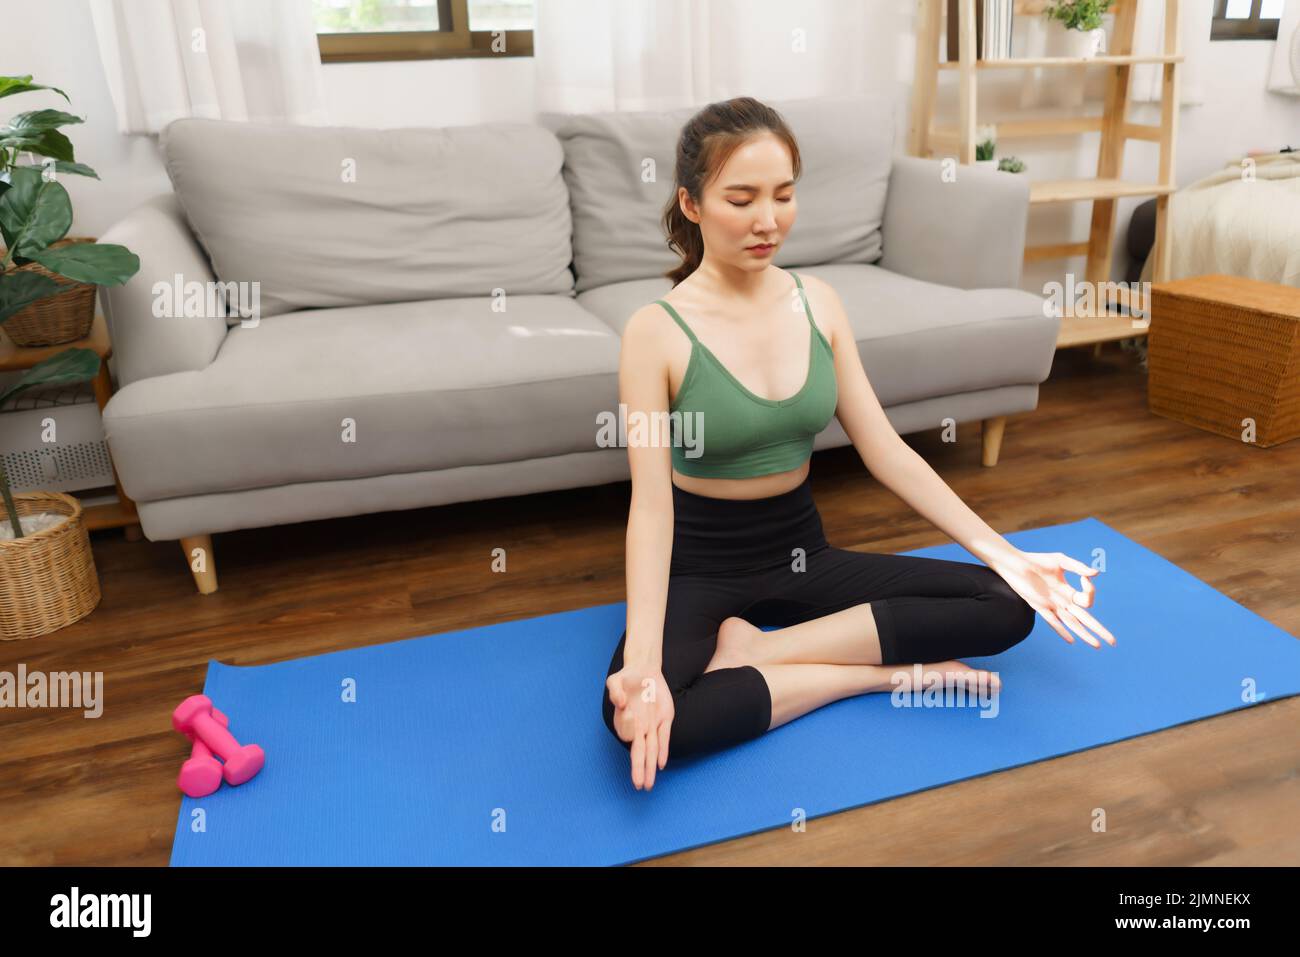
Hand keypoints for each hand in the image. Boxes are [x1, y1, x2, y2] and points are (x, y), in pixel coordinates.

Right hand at [605, 665, 674, 789]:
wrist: (645, 670)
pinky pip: (664, 737)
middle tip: (639, 785)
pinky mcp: (665, 718)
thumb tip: (621, 703)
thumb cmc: (626, 677)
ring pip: (652, 749)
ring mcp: (652, 724)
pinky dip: (663, 750)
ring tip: (649, 785)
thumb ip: (615, 691)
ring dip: (650, 767)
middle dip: (639, 768)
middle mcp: (638, 726)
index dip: (628, 728)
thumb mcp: (616, 680)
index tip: (629, 715)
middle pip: (638, 751)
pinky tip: (661, 765)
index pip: (627, 733)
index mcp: (624, 720)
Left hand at [988, 549, 1115, 647]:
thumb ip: (1078, 567)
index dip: (1090, 591)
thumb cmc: (1037, 561)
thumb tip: (1096, 573)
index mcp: (1068, 592)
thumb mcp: (1061, 561)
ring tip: (1097, 645)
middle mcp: (1062, 602)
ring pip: (1072, 624)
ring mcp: (1051, 606)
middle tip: (1113, 641)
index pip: (1087, 599)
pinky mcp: (1039, 606)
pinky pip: (1052, 621)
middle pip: (1085, 619)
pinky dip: (1062, 630)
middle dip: (1099, 629)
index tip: (1085, 578)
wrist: (1016, 563)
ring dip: (1085, 634)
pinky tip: (1071, 640)